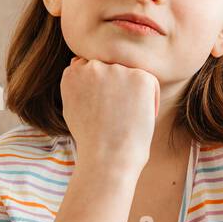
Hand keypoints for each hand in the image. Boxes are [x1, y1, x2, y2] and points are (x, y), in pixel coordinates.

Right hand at [60, 54, 159, 173]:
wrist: (107, 157)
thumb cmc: (91, 141)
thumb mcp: (72, 109)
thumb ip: (76, 85)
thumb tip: (78, 64)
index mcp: (73, 73)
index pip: (90, 67)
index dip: (100, 88)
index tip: (104, 108)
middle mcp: (93, 66)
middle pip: (111, 69)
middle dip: (116, 87)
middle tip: (117, 115)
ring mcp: (116, 70)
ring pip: (130, 75)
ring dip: (132, 92)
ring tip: (127, 118)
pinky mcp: (139, 77)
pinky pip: (150, 82)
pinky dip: (150, 99)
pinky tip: (141, 117)